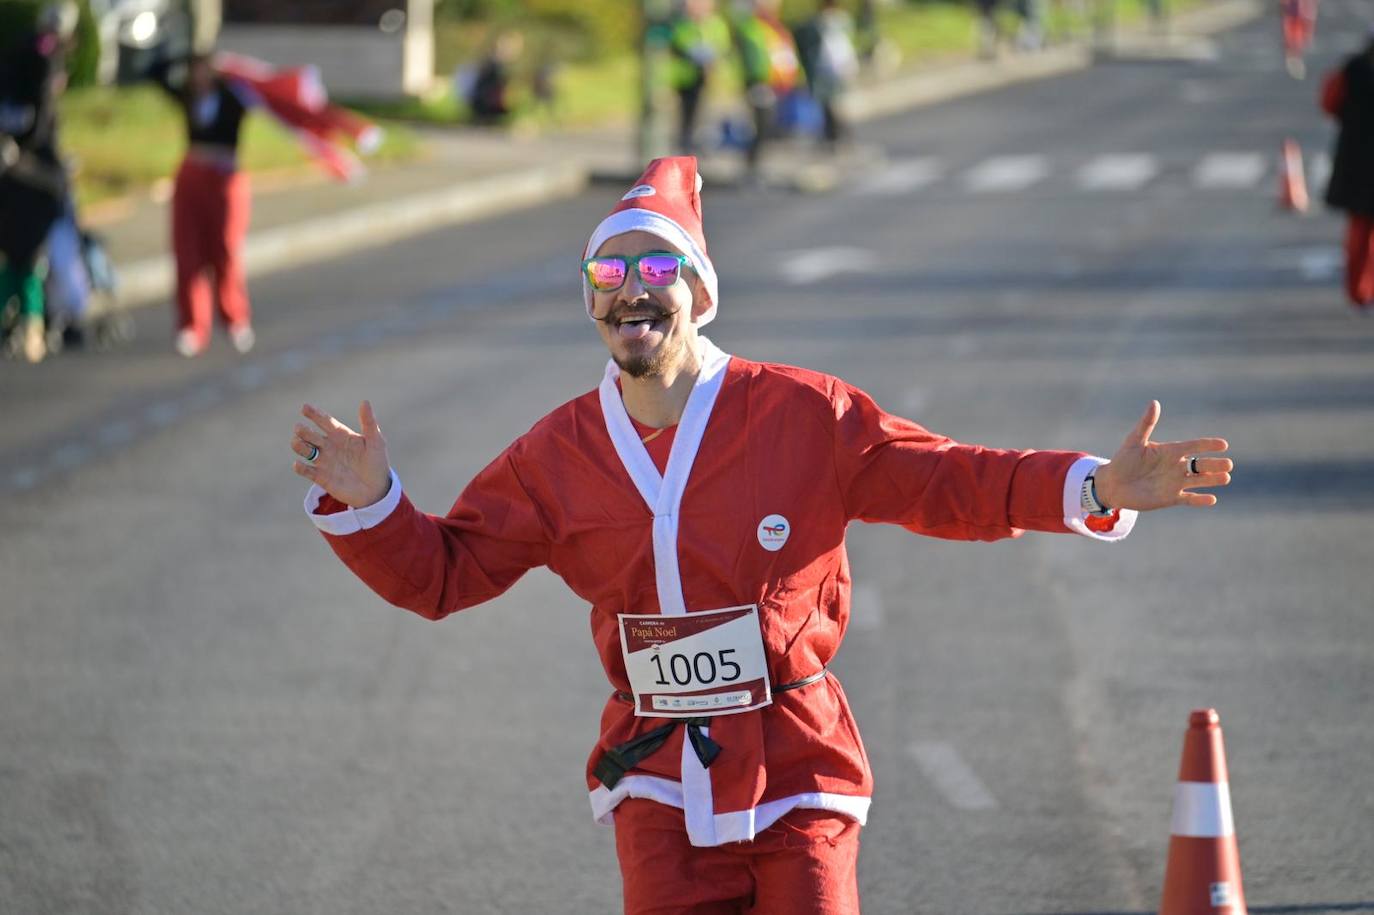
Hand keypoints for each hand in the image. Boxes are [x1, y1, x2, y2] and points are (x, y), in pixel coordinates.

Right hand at [291, 401, 391, 507]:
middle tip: (300, 429)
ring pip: (304, 450)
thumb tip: (365, 402)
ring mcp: (324, 461)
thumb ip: (369, 423)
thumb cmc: (377, 462)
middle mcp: (329, 445)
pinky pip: (306, 471)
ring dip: (299, 446)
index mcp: (341, 434)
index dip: (314, 413)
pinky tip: (298, 464)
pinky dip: (300, 467)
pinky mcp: (321, 477)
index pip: (324, 421)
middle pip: (310, 434)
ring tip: (299, 443)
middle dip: (303, 431)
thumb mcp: (376, 441)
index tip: (305, 407)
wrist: (376, 490)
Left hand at [1093, 401, 1231, 511]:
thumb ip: (1146, 424)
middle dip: (1214, 465)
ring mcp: (1175, 483)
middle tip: (1228, 464)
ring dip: (1212, 480)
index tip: (1223, 444)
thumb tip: (1154, 402)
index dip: (1207, 445)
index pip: (1193, 446)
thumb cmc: (1123, 460)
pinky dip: (1199, 500)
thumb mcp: (1134, 441)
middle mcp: (1177, 466)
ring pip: (1199, 481)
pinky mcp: (1170, 498)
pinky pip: (1188, 499)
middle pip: (1200, 465)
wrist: (1113, 484)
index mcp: (1170, 451)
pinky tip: (1212, 499)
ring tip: (1226, 477)